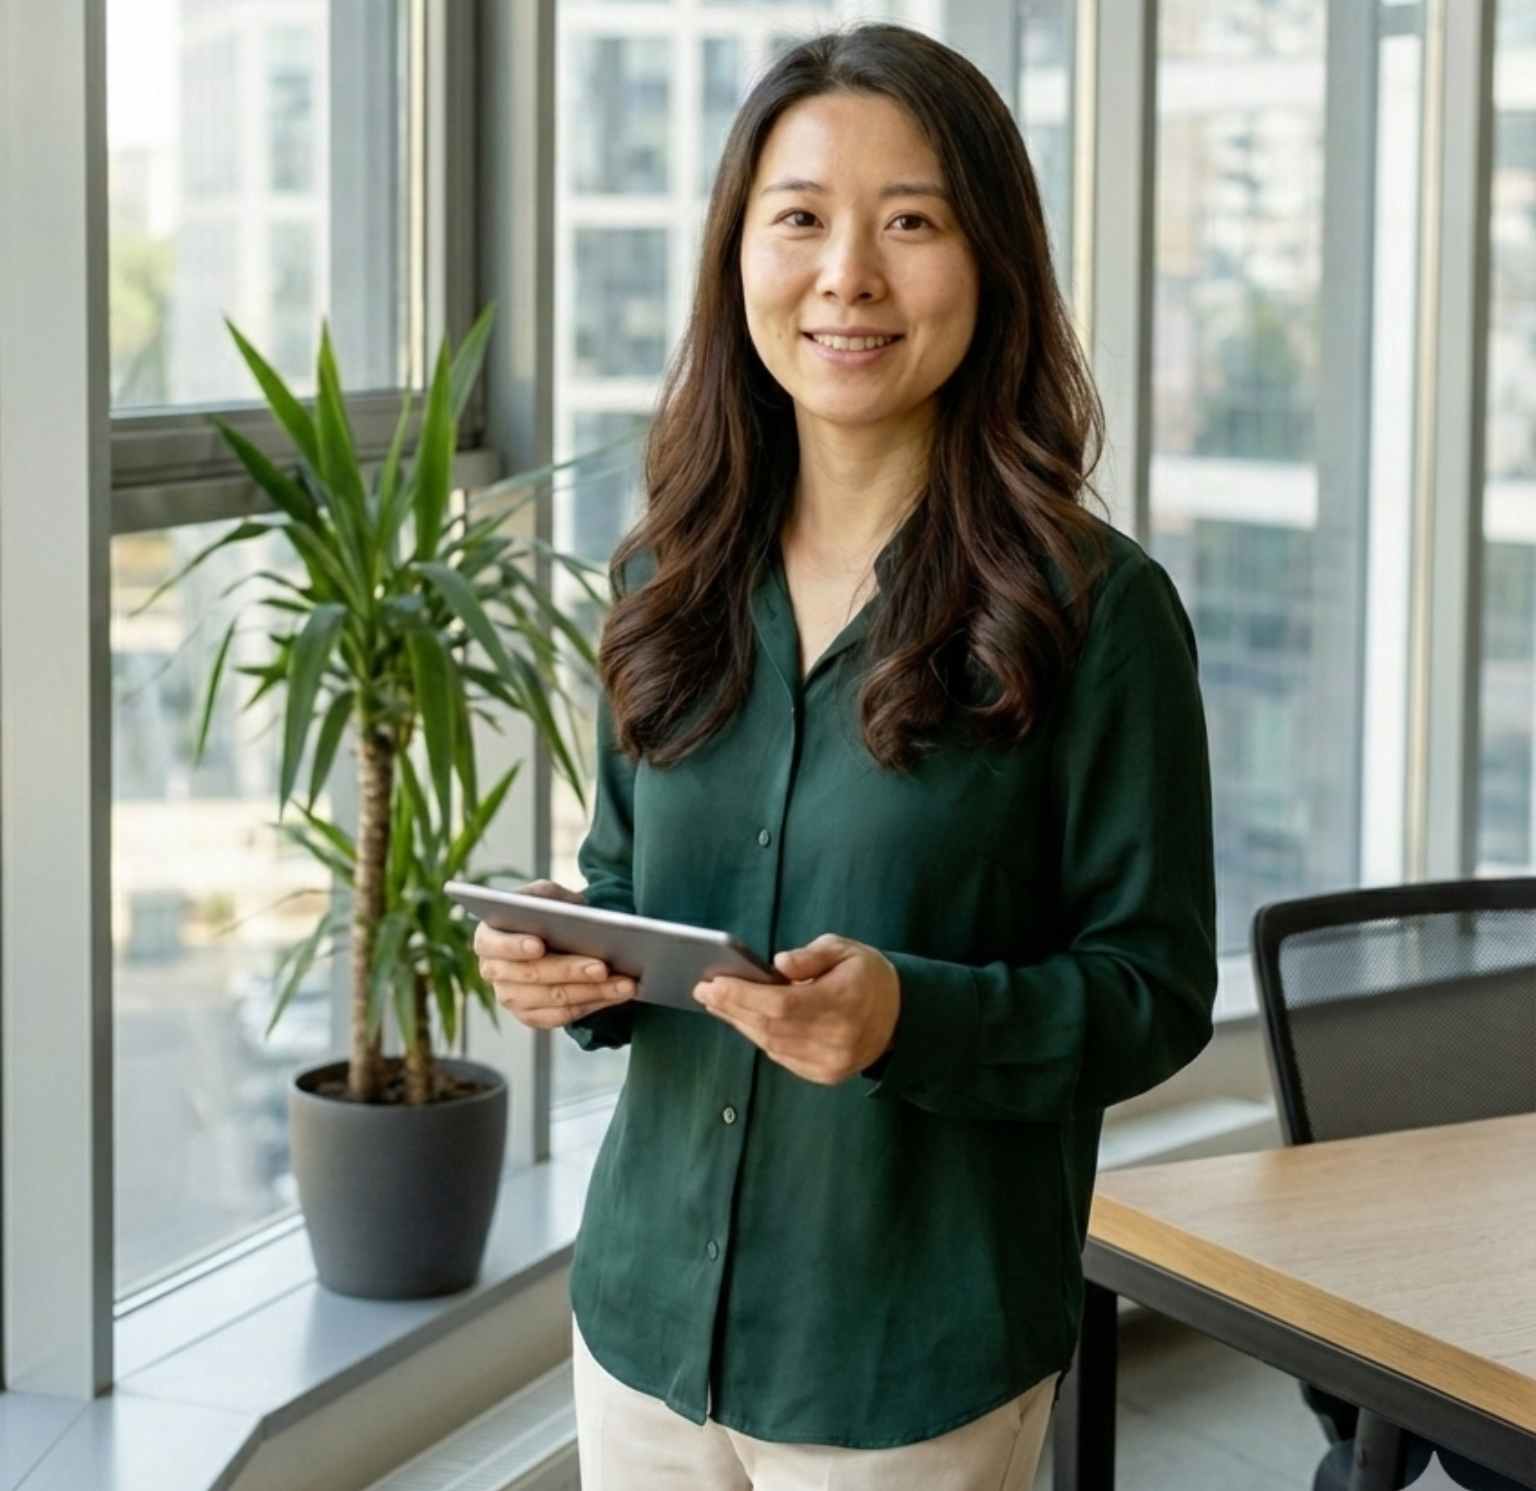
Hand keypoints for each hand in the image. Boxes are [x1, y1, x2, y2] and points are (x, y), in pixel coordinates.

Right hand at [472, 879, 635, 1028]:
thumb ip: (548, 896)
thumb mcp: (546, 895)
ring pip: (553, 1000)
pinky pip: (563, 1017)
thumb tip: (569, 909)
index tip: (539, 946)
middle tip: (602, 967)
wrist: (555, 938)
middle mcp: (493, 972)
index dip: (514, 946)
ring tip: (625, 983)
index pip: (494, 944)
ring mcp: (510, 999)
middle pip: (532, 975)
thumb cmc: (548, 912)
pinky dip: (593, 1005)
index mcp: (487, 938)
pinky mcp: (531, 1017)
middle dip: (570, 971)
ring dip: (593, 992)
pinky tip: (618, 995)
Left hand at [692, 932, 899, 1084]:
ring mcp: (830, 1062)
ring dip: (740, 1023)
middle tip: (703, 991)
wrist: (901, 1018)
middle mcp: (837, 1038)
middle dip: (731, 1007)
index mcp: (843, 1002)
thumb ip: (812, 956)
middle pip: (770, 1026)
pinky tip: (744, 1020)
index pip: (782, 1004)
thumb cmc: (867, 976)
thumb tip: (778, 963)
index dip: (743, 995)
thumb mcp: (846, 950)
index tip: (714, 983)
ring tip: (716, 1003)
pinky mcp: (825, 1075)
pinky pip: (781, 1056)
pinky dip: (760, 1037)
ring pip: (772, 1044)